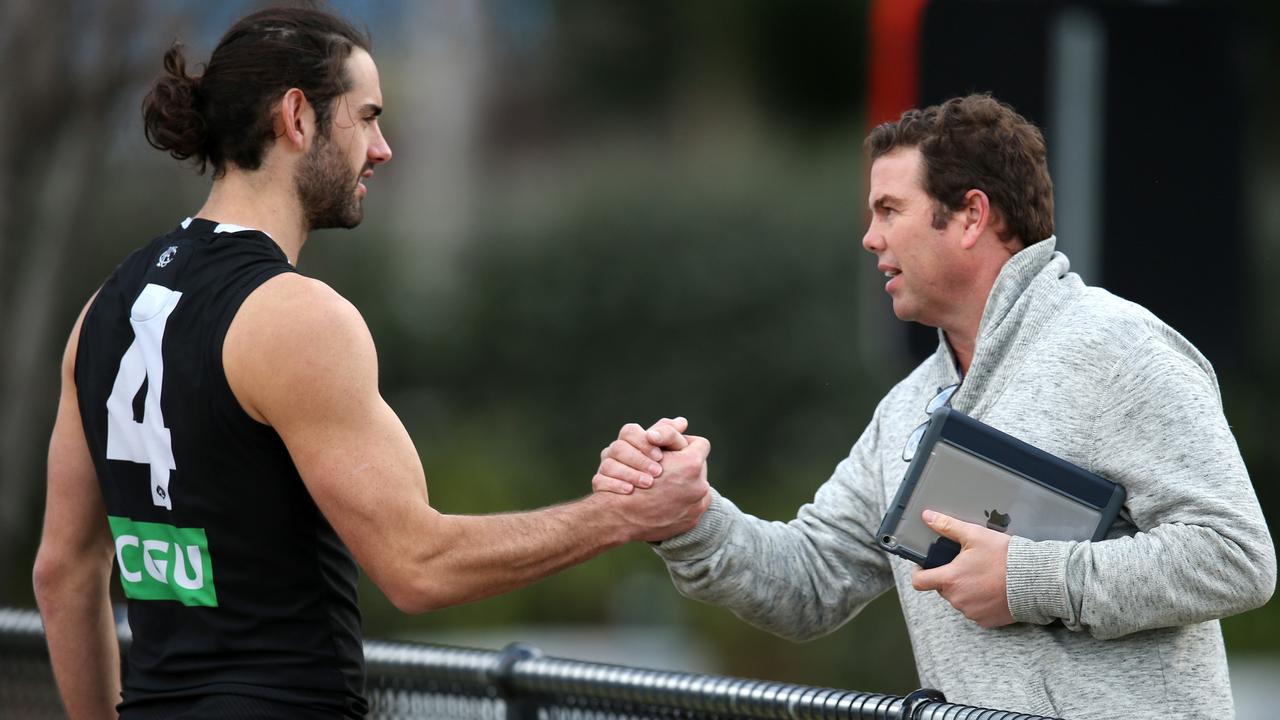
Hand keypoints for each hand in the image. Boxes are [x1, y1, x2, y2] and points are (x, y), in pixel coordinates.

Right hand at [593, 417, 689, 494]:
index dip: (644, 442)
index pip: (629, 431)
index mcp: (630, 440)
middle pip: (618, 447)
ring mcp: (604, 467)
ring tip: (649, 483)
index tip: (661, 456)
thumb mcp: (671, 454)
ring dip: (630, 473)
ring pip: (608, 464)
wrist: (648, 505)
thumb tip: (682, 422)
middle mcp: (614, 452)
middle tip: (658, 472)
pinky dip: (615, 485)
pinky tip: (630, 491)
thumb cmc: (664, 473)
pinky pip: (599, 481)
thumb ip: (673, 438)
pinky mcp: (600, 484)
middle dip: (639, 460)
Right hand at [603, 434, 712, 542]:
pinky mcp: (692, 521)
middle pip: (699, 466)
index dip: (683, 444)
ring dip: (682, 484)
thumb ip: (666, 433)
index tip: (670, 450)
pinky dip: (680, 502)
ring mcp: (697, 506)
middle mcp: (700, 485)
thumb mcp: (646, 448)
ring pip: (696, 486)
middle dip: (683, 465)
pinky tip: (665, 501)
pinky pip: (692, 506)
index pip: (699, 444)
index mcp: (691, 464)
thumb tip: (682, 422)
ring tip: (665, 487)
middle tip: (666, 469)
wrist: (620, 518)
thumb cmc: (629, 478)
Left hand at [910, 510, 1013, 627]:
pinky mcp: (986, 621)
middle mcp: (957, 600)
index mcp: (950, 579)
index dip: (919, 572)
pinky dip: (980, 601)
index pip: (919, 582)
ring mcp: (972, 612)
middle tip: (967, 564)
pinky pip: (976, 610)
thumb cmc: (1005, 558)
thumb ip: (948, 526)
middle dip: (950, 576)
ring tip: (983, 576)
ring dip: (966, 589)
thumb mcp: (975, 535)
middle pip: (943, 588)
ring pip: (960, 599)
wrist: (1036, 580)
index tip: (925, 566)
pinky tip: (992, 589)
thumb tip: (927, 517)